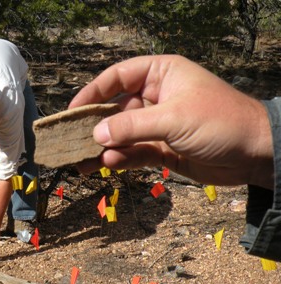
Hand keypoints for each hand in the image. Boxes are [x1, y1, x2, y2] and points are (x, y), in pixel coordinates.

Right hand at [69, 55, 273, 188]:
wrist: (256, 154)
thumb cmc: (220, 122)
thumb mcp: (173, 119)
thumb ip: (132, 127)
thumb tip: (96, 134)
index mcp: (160, 75)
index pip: (117, 77)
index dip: (92, 92)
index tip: (73, 110)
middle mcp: (155, 98)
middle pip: (115, 110)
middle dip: (94, 126)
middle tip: (71, 141)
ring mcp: (157, 125)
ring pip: (122, 135)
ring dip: (103, 148)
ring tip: (82, 162)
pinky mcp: (161, 149)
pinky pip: (134, 152)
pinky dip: (121, 159)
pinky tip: (108, 165)